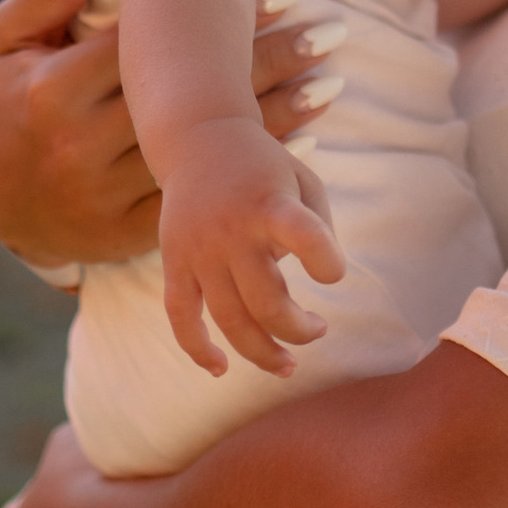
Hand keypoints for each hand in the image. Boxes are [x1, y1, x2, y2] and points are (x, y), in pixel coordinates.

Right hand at [0, 0, 334, 268]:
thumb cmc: (10, 104)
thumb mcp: (12, 42)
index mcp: (54, 91)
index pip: (148, 44)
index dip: (215, 16)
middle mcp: (82, 145)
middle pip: (188, 96)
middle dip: (263, 62)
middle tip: (325, 33)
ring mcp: (108, 194)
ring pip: (204, 151)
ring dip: (275, 118)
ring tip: (330, 83)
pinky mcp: (132, 234)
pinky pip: (201, 200)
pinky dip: (250, 174)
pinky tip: (303, 150)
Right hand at [158, 122, 346, 379]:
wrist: (198, 138)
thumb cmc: (264, 167)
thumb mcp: (304, 181)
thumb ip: (320, 230)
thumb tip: (317, 285)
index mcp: (271, 204)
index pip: (306, 238)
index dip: (328, 264)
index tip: (332, 272)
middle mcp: (233, 230)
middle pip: (268, 303)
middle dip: (300, 330)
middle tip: (317, 329)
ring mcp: (200, 249)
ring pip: (230, 320)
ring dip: (263, 352)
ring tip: (287, 364)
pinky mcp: (175, 261)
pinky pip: (181, 316)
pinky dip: (198, 348)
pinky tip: (221, 369)